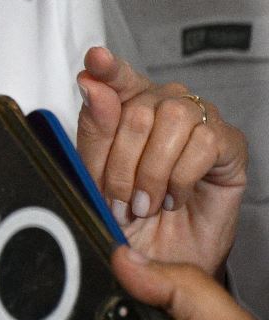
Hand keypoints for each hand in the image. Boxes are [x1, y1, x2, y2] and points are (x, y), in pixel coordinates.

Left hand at [76, 46, 246, 273]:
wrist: (163, 258)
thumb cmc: (132, 213)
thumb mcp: (98, 176)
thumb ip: (94, 129)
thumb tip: (91, 83)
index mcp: (127, 104)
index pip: (116, 75)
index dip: (107, 68)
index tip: (96, 60)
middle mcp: (164, 104)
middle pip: (137, 110)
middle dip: (120, 162)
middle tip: (119, 199)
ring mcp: (199, 120)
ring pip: (171, 121)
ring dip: (151, 171)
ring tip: (146, 202)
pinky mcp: (228, 143)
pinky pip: (203, 143)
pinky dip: (181, 177)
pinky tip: (175, 197)